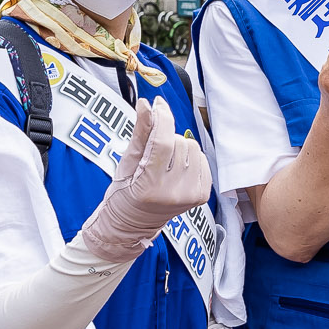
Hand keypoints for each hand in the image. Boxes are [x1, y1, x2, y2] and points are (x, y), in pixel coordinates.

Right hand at [79, 99, 213, 260]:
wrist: (133, 224)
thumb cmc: (125, 191)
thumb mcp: (126, 162)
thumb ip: (140, 132)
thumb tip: (147, 104)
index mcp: (149, 186)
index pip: (163, 142)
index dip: (162, 118)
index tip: (158, 103)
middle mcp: (173, 193)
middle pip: (180, 142)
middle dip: (166, 140)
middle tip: (153, 156)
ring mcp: (190, 196)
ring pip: (193, 148)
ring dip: (179, 149)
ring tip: (164, 165)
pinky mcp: (202, 196)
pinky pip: (203, 160)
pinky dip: (191, 159)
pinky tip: (177, 171)